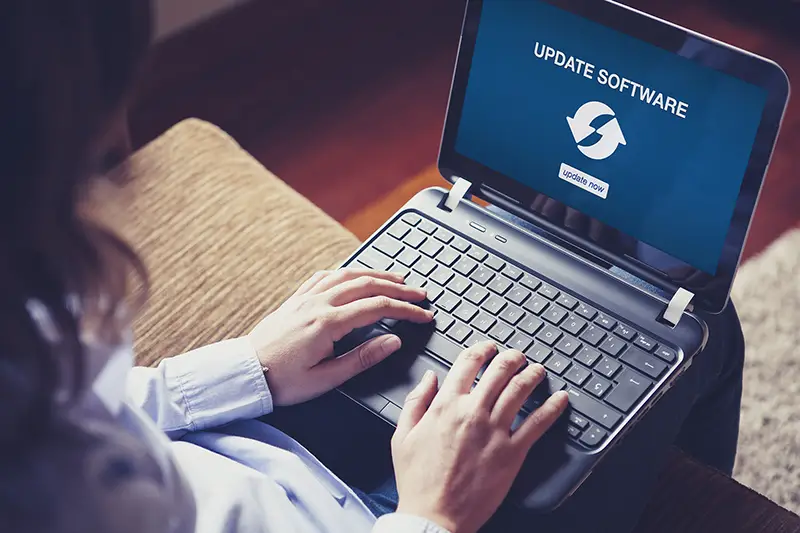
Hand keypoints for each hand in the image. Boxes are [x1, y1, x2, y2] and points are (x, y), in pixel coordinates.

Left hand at [248, 268, 433, 405]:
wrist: (245, 374)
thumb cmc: (283, 381)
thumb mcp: (327, 378)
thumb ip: (363, 358)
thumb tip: (393, 341)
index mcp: (328, 323)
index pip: (378, 307)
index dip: (406, 310)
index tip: (424, 314)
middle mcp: (318, 303)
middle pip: (367, 284)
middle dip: (398, 287)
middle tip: (419, 293)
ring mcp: (305, 297)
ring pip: (348, 274)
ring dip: (376, 274)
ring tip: (397, 278)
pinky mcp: (295, 299)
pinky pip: (325, 275)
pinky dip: (347, 271)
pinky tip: (354, 274)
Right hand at [392, 342, 568, 532]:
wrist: (434, 515)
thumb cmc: (418, 480)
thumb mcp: (402, 436)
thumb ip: (416, 402)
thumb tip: (429, 378)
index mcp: (445, 406)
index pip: (467, 364)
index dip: (481, 349)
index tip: (488, 347)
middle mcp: (472, 413)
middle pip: (499, 371)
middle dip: (512, 358)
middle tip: (518, 356)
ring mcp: (494, 431)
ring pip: (520, 390)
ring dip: (532, 374)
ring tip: (538, 370)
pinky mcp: (512, 453)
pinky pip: (537, 423)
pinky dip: (552, 408)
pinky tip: (561, 399)